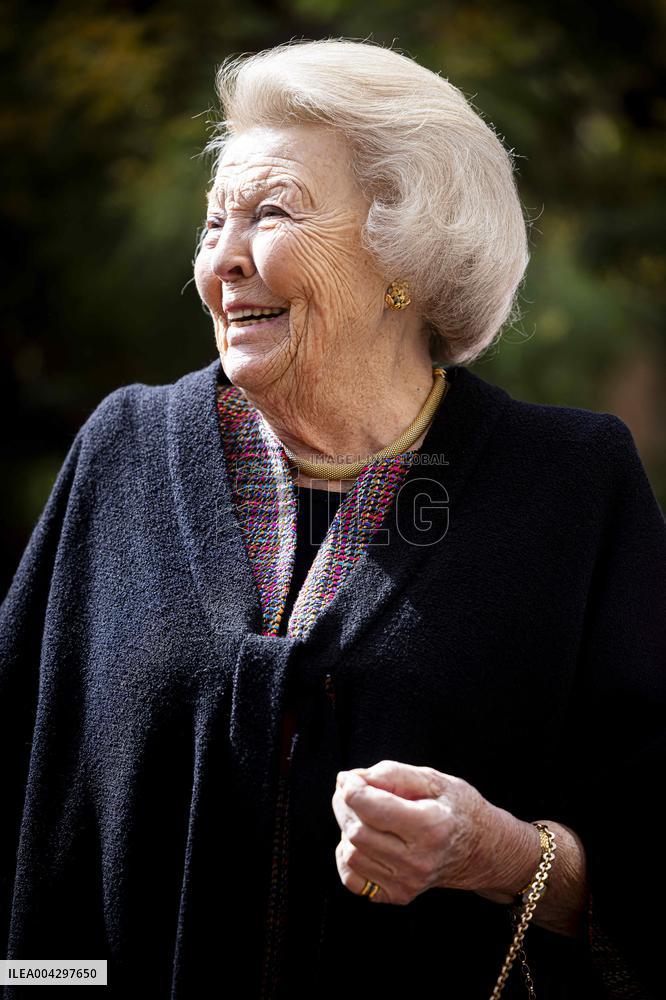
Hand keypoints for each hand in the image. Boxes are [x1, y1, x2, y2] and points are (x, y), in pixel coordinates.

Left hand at [332, 759, 519, 905]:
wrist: (483, 850)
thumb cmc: (459, 809)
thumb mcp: (434, 780)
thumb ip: (392, 774)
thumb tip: (350, 779)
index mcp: (430, 827)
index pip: (371, 808)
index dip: (352, 788)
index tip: (351, 778)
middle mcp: (418, 861)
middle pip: (356, 830)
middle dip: (345, 805)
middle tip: (351, 790)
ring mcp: (407, 883)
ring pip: (351, 854)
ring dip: (347, 828)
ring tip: (363, 814)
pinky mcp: (398, 896)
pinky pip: (353, 878)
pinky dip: (348, 856)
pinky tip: (365, 840)